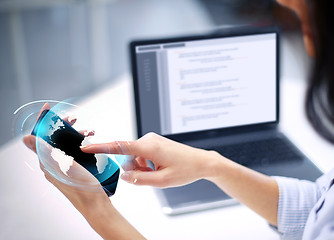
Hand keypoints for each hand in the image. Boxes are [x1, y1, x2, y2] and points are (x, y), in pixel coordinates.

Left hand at [23, 103, 145, 239]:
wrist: (96, 205)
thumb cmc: (81, 187)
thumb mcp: (63, 165)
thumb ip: (45, 151)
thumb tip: (25, 139)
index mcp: (47, 162)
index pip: (40, 137)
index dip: (43, 121)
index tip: (48, 108)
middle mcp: (53, 163)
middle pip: (54, 138)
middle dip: (63, 125)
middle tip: (74, 118)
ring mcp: (64, 166)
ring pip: (66, 144)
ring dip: (75, 134)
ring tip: (89, 131)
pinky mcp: (75, 169)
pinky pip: (74, 151)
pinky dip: (81, 143)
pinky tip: (91, 143)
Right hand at [81, 132, 224, 187]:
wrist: (202, 162)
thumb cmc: (185, 170)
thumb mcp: (162, 181)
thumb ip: (140, 179)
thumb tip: (124, 175)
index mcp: (149, 147)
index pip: (119, 146)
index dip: (101, 148)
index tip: (86, 147)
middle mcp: (148, 139)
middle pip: (128, 157)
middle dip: (135, 170)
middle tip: (154, 175)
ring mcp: (151, 140)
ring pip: (135, 158)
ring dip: (142, 168)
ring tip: (160, 171)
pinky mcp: (154, 142)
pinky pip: (142, 155)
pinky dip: (146, 164)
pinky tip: (161, 167)